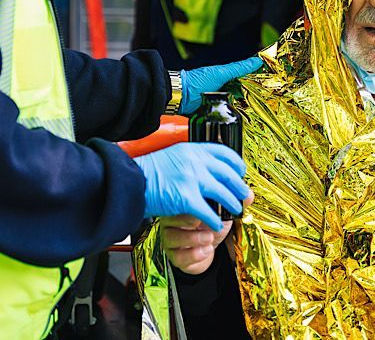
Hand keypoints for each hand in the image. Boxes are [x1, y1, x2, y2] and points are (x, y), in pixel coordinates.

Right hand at [133, 142, 250, 230]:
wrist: (129, 181)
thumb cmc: (147, 172)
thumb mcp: (172, 156)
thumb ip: (191, 160)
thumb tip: (208, 170)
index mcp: (191, 149)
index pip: (224, 153)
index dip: (236, 164)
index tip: (240, 172)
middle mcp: (194, 161)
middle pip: (228, 174)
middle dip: (240, 187)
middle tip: (245, 195)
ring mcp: (191, 179)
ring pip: (222, 193)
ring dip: (232, 203)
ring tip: (235, 210)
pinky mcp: (186, 198)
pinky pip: (209, 212)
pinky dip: (215, 220)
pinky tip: (216, 225)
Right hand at [162, 194, 252, 274]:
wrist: (208, 250)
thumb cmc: (211, 226)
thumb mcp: (222, 213)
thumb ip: (234, 203)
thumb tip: (249, 195)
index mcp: (181, 206)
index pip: (178, 200)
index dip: (189, 202)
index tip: (202, 207)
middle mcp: (171, 221)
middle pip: (169, 217)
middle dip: (186, 219)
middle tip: (201, 222)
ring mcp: (169, 239)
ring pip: (171, 237)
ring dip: (193, 238)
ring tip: (209, 238)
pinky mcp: (173, 256)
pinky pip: (178, 256)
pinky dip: (194, 254)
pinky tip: (207, 250)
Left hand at [179, 56, 263, 114]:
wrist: (179, 97)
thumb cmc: (196, 81)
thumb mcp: (221, 72)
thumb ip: (239, 68)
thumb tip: (257, 60)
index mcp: (226, 80)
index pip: (246, 82)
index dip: (258, 85)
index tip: (271, 88)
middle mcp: (224, 92)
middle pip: (243, 98)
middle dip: (253, 102)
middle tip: (269, 106)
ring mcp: (219, 105)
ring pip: (237, 109)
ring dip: (244, 113)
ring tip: (258, 117)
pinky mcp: (214, 116)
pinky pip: (227, 119)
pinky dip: (233, 121)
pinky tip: (242, 124)